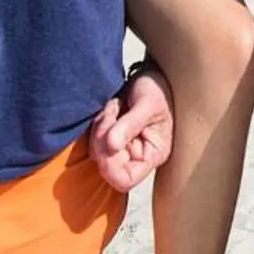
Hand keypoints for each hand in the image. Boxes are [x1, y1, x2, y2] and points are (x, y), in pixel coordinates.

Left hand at [87, 63, 172, 191]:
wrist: (152, 73)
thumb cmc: (158, 88)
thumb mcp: (147, 104)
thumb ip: (130, 124)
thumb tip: (111, 145)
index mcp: (152, 154)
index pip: (125, 180)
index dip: (110, 166)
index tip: (108, 140)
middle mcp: (137, 156)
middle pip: (106, 166)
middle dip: (103, 140)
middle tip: (111, 113)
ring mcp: (123, 148)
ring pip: (97, 152)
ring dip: (100, 128)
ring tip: (114, 107)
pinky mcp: (112, 138)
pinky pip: (94, 140)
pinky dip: (98, 124)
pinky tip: (111, 109)